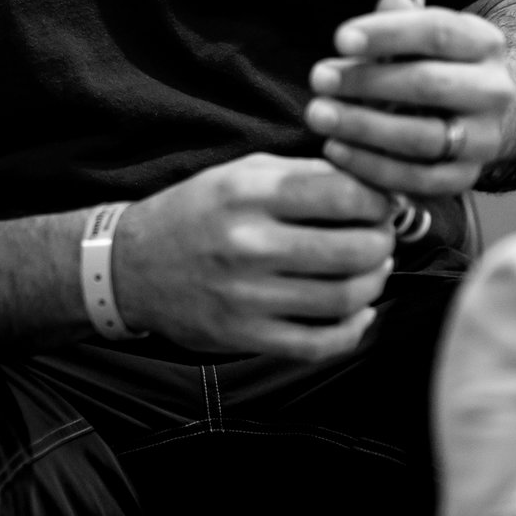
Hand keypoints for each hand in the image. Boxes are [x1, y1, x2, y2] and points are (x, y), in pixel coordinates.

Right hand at [116, 154, 395, 358]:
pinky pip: (318, 343)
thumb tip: (371, 184)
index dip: (379, 200)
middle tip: (382, 237)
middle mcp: (248, 244)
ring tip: (371, 269)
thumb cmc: (198, 211)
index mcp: (249, 194)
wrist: (132, 266)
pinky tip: (358, 312)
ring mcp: (247, 296)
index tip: (384, 203)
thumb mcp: (242, 173)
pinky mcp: (244, 336)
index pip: (343, 195)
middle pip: (354, 249)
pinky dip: (352, 330)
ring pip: (343, 298)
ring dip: (373, 283)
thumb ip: (304, 173)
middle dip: (383, 242)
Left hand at [305, 0, 514, 197]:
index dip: (387, 34)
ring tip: (319, 114)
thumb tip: (389, 0)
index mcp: (485, 44)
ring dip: (363, 127)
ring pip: (423, 137)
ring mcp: (484, 139)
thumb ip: (401, 20)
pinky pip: (418, 179)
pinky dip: (373, 167)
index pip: (438, 32)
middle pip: (430, 85)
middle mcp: (494, 92)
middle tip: (318, 78)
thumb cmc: (433, 64)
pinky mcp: (466, 178)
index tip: (339, 39)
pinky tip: (335, 150)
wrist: (477, 116)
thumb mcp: (421, 36)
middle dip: (368, 82)